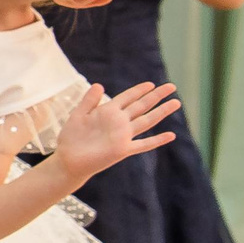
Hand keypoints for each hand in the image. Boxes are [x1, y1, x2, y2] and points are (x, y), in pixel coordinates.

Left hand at [52, 81, 180, 181]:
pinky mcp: (123, 150)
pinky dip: (157, 140)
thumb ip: (89, 101)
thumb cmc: (71, 137)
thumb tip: (99, 85)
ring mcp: (122, 135)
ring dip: (161, 112)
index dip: (139, 90)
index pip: (127, 97)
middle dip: (156, 96)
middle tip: (171, 86)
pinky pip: (143, 144)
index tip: (151, 83)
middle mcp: (119, 122)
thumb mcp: (78, 115)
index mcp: (108, 112)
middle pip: (141, 106)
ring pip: (146, 121)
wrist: (68, 159)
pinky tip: (170, 135)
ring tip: (176, 103)